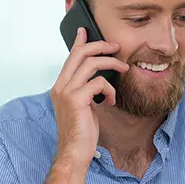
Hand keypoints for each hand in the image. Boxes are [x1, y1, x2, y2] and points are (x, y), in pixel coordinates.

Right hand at [50, 27, 128, 165]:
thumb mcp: (84, 106)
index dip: (79, 42)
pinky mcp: (76, 100)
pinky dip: (110, 89)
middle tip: (117, 47)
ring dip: (112, 64)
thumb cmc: (82, 131)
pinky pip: (99, 82)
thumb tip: (99, 79)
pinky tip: (111, 100)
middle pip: (80, 53)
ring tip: (124, 69)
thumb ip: (86, 90)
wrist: (74, 152)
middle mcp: (60, 86)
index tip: (85, 30)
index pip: (70, 57)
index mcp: (60, 86)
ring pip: (91, 63)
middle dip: (101, 46)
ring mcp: (66, 92)